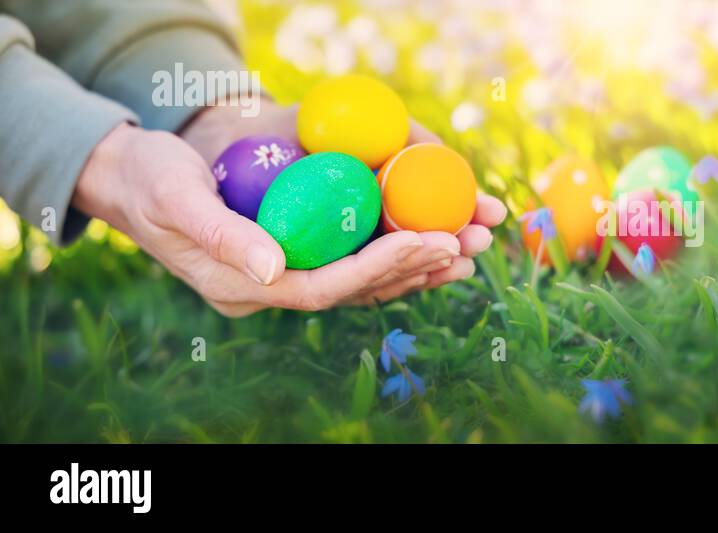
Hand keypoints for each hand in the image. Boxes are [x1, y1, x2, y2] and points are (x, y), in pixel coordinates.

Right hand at [75, 123, 504, 316]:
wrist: (125, 178)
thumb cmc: (148, 179)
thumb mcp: (176, 198)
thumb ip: (223, 235)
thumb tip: (273, 268)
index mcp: (242, 286)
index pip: (326, 285)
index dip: (382, 266)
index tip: (430, 240)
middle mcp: (268, 288)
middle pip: (354, 289)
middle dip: (414, 267)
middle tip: (468, 245)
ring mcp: (279, 276)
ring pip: (359, 281)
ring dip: (414, 267)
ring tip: (467, 251)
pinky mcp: (289, 257)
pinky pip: (350, 262)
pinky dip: (390, 253)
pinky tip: (429, 241)